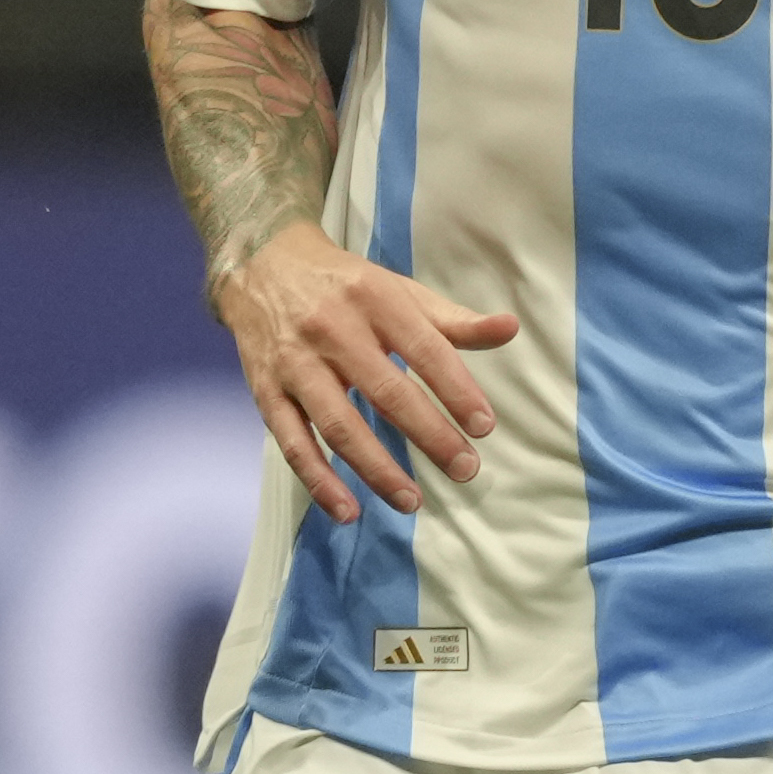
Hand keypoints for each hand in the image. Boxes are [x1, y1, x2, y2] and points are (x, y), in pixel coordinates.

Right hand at [209, 223, 517, 519]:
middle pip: (386, 392)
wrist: (261, 262)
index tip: (484, 427)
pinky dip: (318, 480)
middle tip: (465, 470)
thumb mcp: (398, 290)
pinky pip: (292, 442)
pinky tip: (347, 511)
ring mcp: (295, 363)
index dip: (456, 390)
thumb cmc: (344, 284)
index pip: (424, 349)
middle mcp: (332, 329)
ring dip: (377, 469)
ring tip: (411, 501)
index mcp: (374, 299)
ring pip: (338, 425)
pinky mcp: (266, 390)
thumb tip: (511, 328)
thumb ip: (453, 320)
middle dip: (430, 436)